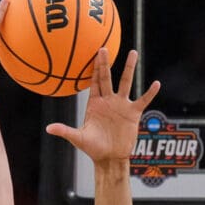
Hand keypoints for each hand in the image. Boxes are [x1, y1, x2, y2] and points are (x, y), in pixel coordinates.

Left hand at [45, 48, 160, 162]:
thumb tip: (48, 129)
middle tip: (104, 47)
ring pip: (126, 82)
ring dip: (129, 68)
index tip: (93, 54)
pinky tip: (156, 84)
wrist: (109, 158)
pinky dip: (149, 93)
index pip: (94, 82)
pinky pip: (143, 100)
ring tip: (133, 52)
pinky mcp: (133, 113)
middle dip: (105, 63)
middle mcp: (109, 101)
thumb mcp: (79, 138)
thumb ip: (65, 131)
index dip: (93, 68)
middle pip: (107, 77)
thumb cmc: (93, 148)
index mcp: (95, 104)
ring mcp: (121, 105)